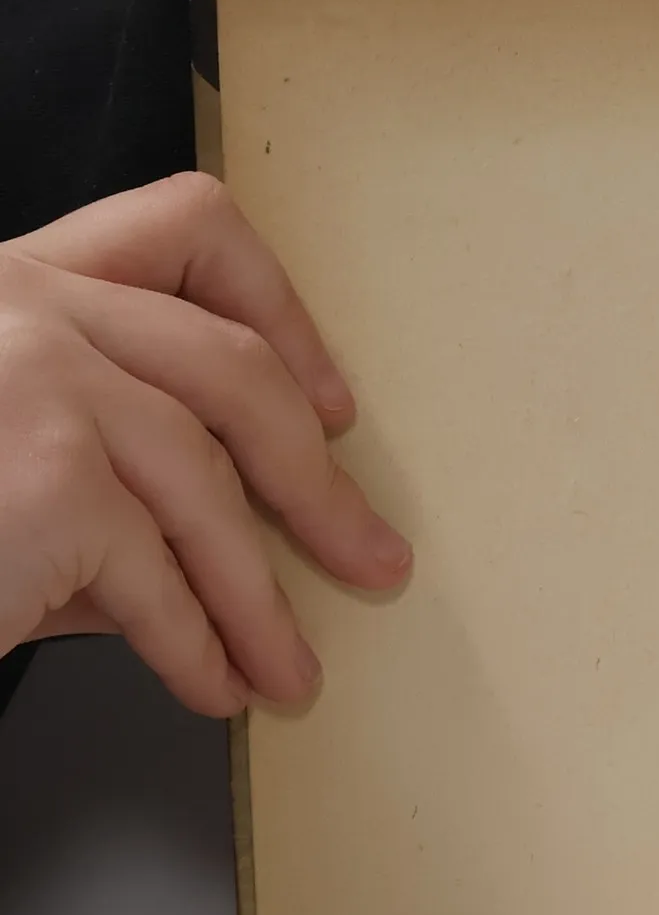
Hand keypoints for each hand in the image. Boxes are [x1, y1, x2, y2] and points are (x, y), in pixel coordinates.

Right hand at [0, 172, 410, 716]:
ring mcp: (38, 382)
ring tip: (290, 670)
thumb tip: (193, 556)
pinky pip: (161, 579)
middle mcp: (24, 305)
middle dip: (314, 482)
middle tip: (368, 555)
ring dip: (261, 602)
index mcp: (8, 279)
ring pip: (207, 491)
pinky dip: (198, 647)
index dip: (279, 311)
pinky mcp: (50, 480)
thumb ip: (80, 464)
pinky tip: (213, 685)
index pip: (183, 229)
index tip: (327, 398)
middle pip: (231, 372)